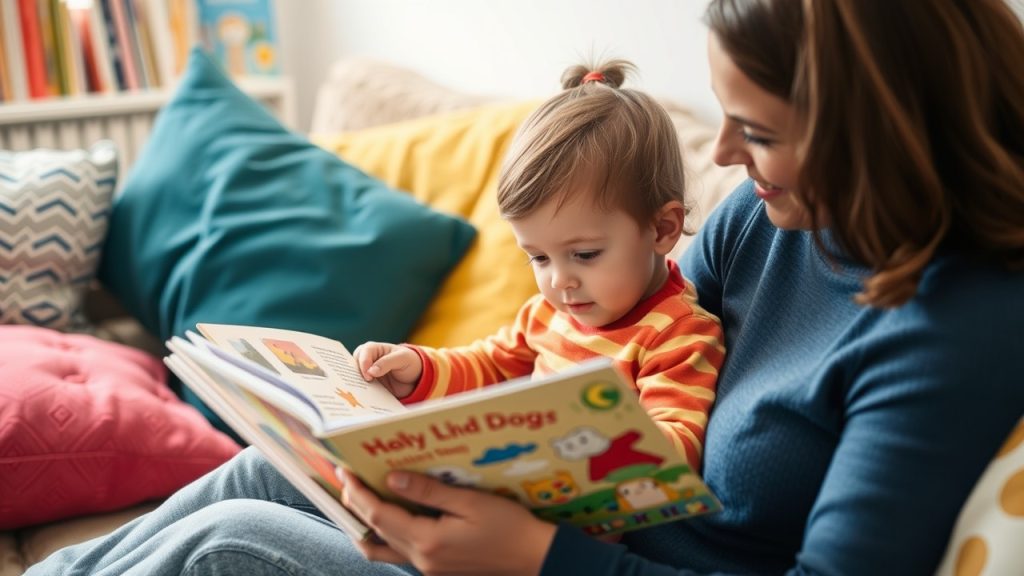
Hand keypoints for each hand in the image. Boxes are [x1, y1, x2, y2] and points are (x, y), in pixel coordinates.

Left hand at [340, 469, 556, 575]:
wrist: (534, 558)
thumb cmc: (509, 527)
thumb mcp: (471, 502)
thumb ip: (429, 492)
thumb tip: (393, 480)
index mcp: (428, 541)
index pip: (379, 515)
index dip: (357, 493)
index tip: (344, 472)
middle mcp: (422, 559)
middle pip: (375, 531)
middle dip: (355, 505)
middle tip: (346, 480)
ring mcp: (428, 568)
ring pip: (382, 548)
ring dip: (365, 526)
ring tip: (358, 502)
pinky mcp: (436, 569)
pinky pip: (399, 553)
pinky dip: (386, 535)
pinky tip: (391, 517)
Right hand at [352, 342, 422, 398]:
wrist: (415, 378)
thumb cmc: (409, 361)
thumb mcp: (402, 358)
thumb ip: (387, 362)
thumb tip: (371, 371)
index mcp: (374, 349)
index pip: (364, 352)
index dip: (364, 363)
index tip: (368, 375)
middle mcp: (368, 360)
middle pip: (354, 365)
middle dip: (354, 374)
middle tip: (358, 385)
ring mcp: (367, 374)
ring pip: (355, 378)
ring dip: (356, 385)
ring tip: (358, 394)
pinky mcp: (370, 386)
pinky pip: (362, 389)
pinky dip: (362, 393)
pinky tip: (364, 400)